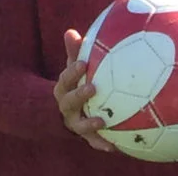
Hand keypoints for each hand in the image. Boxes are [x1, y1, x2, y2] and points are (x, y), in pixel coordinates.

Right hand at [52, 29, 115, 152]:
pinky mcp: (85, 136)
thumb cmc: (77, 82)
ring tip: (102, 121)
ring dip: (89, 124)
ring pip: (78, 125)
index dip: (72, 71)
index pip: (65, 78)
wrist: (70, 111)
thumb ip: (75, 52)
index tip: (83, 63)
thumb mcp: (75, 67)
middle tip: (93, 88)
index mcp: (64, 88)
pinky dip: (101, 144)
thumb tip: (70, 31)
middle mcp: (66, 106)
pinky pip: (92, 142)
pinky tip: (114, 146)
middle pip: (68, 102)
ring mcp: (74, 122)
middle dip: (79, 95)